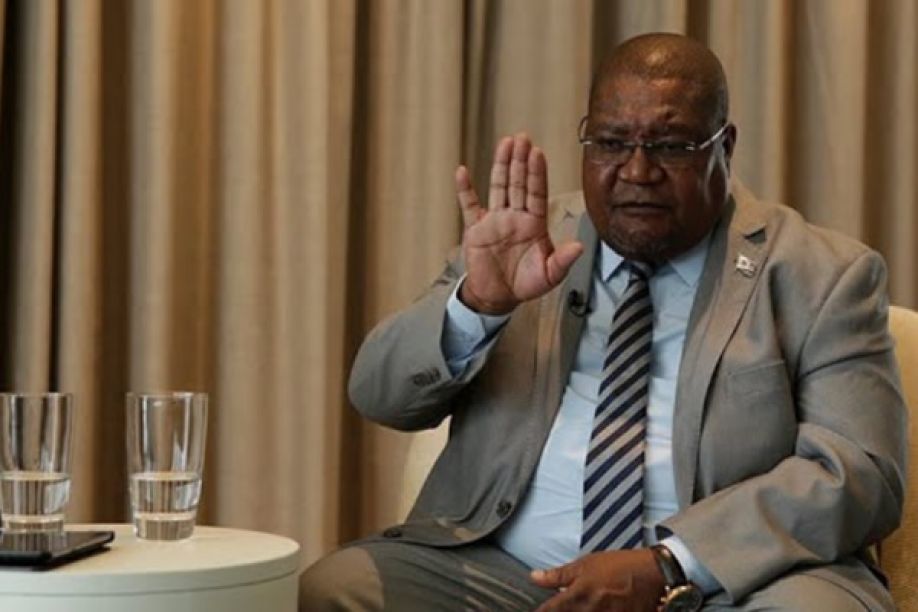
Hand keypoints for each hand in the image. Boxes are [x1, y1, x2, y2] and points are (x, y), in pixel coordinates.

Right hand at [455, 133, 583, 314]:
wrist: (498, 297)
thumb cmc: (525, 284)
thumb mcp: (549, 275)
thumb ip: (563, 260)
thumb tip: (579, 247)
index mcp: (534, 224)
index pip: (537, 193)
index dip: (537, 173)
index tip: (538, 154)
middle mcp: (516, 217)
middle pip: (518, 183)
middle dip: (521, 161)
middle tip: (523, 138)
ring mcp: (495, 220)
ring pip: (498, 187)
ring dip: (501, 165)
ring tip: (505, 143)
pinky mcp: (476, 229)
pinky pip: (469, 205)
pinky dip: (465, 190)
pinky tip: (463, 172)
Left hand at [531, 549, 664, 611]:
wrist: (651, 573)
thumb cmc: (618, 565)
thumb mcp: (585, 564)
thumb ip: (558, 575)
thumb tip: (534, 577)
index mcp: (578, 595)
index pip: (551, 609)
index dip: (542, 611)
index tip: (537, 610)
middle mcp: (590, 611)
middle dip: (562, 611)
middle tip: (572, 601)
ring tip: (587, 604)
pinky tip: (597, 608)